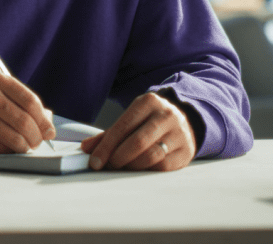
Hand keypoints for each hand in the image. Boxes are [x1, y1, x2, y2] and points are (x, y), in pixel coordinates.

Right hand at [0, 73, 55, 153]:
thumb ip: (23, 105)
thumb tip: (48, 124)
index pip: (30, 100)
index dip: (43, 119)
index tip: (49, 130)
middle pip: (25, 119)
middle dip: (37, 135)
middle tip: (39, 141)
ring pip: (17, 136)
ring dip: (27, 146)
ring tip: (27, 146)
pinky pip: (5, 147)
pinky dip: (13, 151)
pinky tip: (10, 148)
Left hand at [80, 92, 195, 171]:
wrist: (185, 120)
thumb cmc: (151, 122)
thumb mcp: (132, 119)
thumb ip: (109, 134)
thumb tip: (86, 148)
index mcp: (148, 102)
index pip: (123, 126)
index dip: (106, 146)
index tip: (95, 161)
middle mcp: (166, 115)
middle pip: (137, 142)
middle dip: (118, 158)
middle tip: (108, 166)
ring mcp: (179, 133)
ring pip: (151, 156)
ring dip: (132, 166)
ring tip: (123, 167)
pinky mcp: (186, 151)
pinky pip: (163, 166)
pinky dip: (147, 171)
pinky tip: (140, 169)